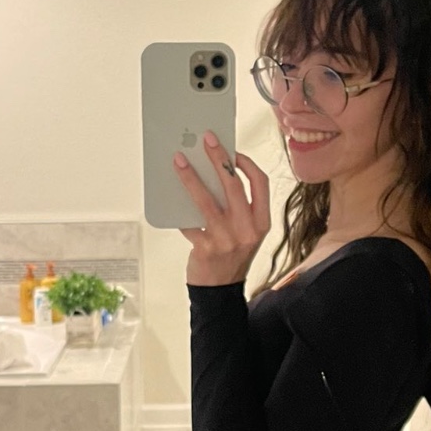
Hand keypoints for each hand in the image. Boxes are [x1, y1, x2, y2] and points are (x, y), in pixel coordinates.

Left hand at [174, 131, 270, 285]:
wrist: (221, 290)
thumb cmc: (232, 256)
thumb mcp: (245, 231)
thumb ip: (237, 206)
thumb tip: (214, 171)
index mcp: (261, 222)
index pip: (260, 183)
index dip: (246, 163)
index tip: (232, 149)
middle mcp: (247, 229)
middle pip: (233, 185)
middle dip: (219, 158)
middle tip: (207, 140)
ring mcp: (226, 240)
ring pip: (207, 200)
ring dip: (191, 177)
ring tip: (179, 161)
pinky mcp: (206, 248)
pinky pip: (188, 222)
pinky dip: (178, 208)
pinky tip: (169, 194)